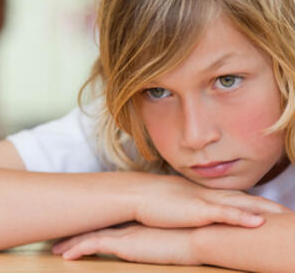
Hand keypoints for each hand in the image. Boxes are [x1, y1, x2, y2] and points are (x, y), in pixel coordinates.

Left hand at [52, 224, 198, 264]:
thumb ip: (160, 239)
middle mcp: (125, 226)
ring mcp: (123, 233)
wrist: (197, 234)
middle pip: (92, 227)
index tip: (77, 229)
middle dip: (73, 233)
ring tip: (54, 249)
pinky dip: (77, 250)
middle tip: (57, 239)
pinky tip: (65, 257)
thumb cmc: (191, 237)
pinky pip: (92, 246)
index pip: (106, 224)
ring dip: (69, 243)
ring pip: (87, 237)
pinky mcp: (122, 244)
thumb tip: (161, 244)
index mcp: (135, 224)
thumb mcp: (170, 238)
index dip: (90, 226)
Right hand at [133, 174, 289, 228]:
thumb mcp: (173, 203)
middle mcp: (208, 194)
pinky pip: (226, 214)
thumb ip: (185, 206)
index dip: (253, 201)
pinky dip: (243, 217)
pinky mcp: (199, 211)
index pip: (233, 196)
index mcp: (202, 193)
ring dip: (264, 210)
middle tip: (287, 212)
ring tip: (285, 216)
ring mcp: (205, 201)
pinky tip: (259, 222)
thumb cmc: (149, 200)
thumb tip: (187, 212)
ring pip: (242, 204)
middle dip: (267, 205)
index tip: (269, 208)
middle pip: (245, 198)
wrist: (135, 194)